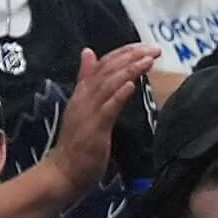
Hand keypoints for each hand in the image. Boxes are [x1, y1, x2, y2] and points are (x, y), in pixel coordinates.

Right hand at [44, 41, 158, 195]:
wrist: (63, 171)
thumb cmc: (77, 143)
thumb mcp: (83, 106)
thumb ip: (87, 80)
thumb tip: (88, 53)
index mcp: (83, 92)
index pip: (103, 64)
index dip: (124, 53)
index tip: (144, 47)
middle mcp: (84, 97)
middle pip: (108, 70)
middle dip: (131, 57)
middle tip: (153, 49)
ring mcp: (88, 112)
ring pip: (108, 84)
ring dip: (129, 70)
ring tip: (147, 60)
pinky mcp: (94, 129)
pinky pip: (107, 109)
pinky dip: (119, 95)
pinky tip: (131, 85)